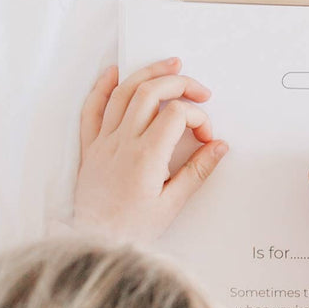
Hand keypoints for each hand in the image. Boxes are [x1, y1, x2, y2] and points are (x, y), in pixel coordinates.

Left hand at [72, 58, 227, 244]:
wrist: (94, 242)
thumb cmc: (132, 230)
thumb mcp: (172, 205)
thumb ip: (197, 171)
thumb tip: (218, 147)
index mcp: (146, 157)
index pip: (176, 115)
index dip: (198, 118)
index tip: (206, 138)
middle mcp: (122, 142)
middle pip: (151, 92)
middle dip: (179, 83)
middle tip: (199, 89)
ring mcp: (103, 141)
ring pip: (123, 92)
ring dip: (148, 73)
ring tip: (169, 65)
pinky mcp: (90, 147)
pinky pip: (92, 107)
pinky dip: (103, 85)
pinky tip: (115, 72)